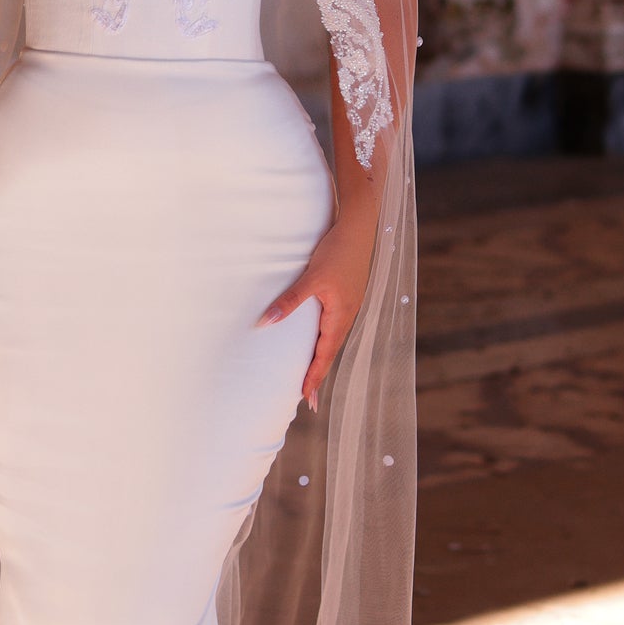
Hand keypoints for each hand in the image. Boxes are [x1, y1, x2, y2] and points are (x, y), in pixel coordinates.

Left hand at [258, 213, 374, 408]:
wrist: (359, 226)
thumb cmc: (337, 251)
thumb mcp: (311, 277)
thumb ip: (289, 301)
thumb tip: (264, 324)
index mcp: (340, 316)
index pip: (325, 355)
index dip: (314, 377)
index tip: (306, 398)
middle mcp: (347, 314)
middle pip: (330, 352)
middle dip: (318, 375)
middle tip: (309, 399)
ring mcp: (348, 305)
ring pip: (332, 339)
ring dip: (322, 358)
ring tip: (311, 375)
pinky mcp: (346, 295)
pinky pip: (334, 326)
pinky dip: (325, 340)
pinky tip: (319, 340)